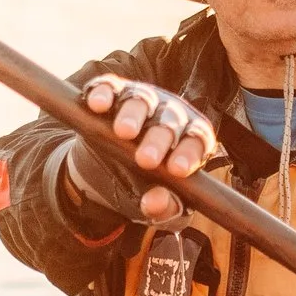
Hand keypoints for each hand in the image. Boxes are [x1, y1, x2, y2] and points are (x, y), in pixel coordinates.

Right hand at [64, 76, 220, 224]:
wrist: (107, 171)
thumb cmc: (145, 186)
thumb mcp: (159, 206)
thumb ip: (165, 208)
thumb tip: (154, 202)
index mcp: (189, 138)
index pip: (197, 140)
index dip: (189, 153)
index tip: (177, 170)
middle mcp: (169, 114)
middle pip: (169, 120)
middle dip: (159, 139)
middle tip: (146, 160)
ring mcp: (141, 100)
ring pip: (141, 100)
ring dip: (133, 115)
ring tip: (123, 132)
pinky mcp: (113, 93)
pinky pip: (110, 87)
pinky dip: (104, 93)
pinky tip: (97, 105)